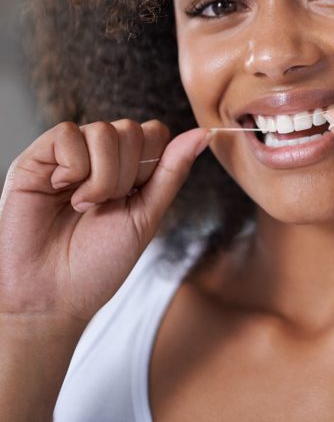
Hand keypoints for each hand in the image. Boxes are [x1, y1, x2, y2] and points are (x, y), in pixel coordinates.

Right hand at [0, 120, 208, 324]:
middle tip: (104, 207)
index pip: (155, 132)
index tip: (134, 198)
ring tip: (84, 206)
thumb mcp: (147, 215)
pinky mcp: (35, 159)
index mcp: (127, 169)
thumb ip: (173, 171)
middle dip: (127, 175)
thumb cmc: (99, 263)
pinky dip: (73, 166)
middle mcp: (97, 157)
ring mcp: (67, 156)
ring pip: (103, 130)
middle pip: (132, 130)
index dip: (152, 163)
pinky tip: (61, 191)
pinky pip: (66, 133)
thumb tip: (205, 133)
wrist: (53, 296)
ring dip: (102, 176)